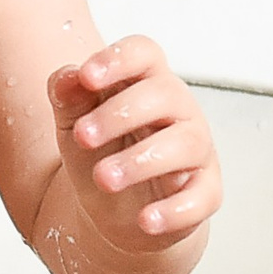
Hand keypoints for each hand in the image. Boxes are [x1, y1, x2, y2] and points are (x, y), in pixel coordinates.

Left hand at [49, 38, 222, 257]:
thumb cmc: (101, 151)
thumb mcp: (73, 122)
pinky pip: (200, 198)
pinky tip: (144, 220)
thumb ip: (68, 95)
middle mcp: (179, 110)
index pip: (144, 53)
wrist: (115, 209)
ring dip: (140, 161)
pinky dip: (173, 211)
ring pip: (185, 144)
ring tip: (103, 178)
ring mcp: (197, 150)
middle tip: (82, 137)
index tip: (87, 77)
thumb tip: (67, 78)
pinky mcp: (205, 192)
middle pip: (165, 94)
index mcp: (146, 82)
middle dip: (119, 115)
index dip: (118, 59)